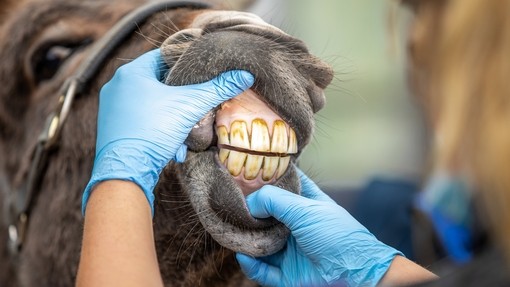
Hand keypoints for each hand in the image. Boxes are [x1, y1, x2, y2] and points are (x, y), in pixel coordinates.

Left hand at [82, 49, 253, 213]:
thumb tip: (243, 76)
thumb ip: (217, 89)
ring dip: (172, 116)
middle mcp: (116, 86)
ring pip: (151, 104)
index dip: (185, 61)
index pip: (163, 56)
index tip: (202, 71)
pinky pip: (142, 121)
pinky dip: (159, 129)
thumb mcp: (190, 106)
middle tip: (197, 101)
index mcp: (131, 72)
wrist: (126, 172)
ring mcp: (112, 108)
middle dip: (180, 95)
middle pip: (159, 82)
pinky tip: (172, 145)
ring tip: (186, 128)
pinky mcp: (113, 128)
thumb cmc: (152, 132)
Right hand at [236, 170, 401, 286]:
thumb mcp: (305, 210)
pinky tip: (244, 255)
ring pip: (261, 242)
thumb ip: (275, 200)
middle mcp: (297, 226)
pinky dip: (251, 264)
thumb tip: (249, 202)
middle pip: (267, 215)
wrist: (357, 276)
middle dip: (250, 210)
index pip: (287, 185)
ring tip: (232, 230)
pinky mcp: (287, 275)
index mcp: (307, 205)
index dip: (269, 178)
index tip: (249, 170)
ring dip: (247, 238)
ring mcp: (291, 251)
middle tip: (231, 202)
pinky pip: (262, 270)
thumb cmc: (339, 237)